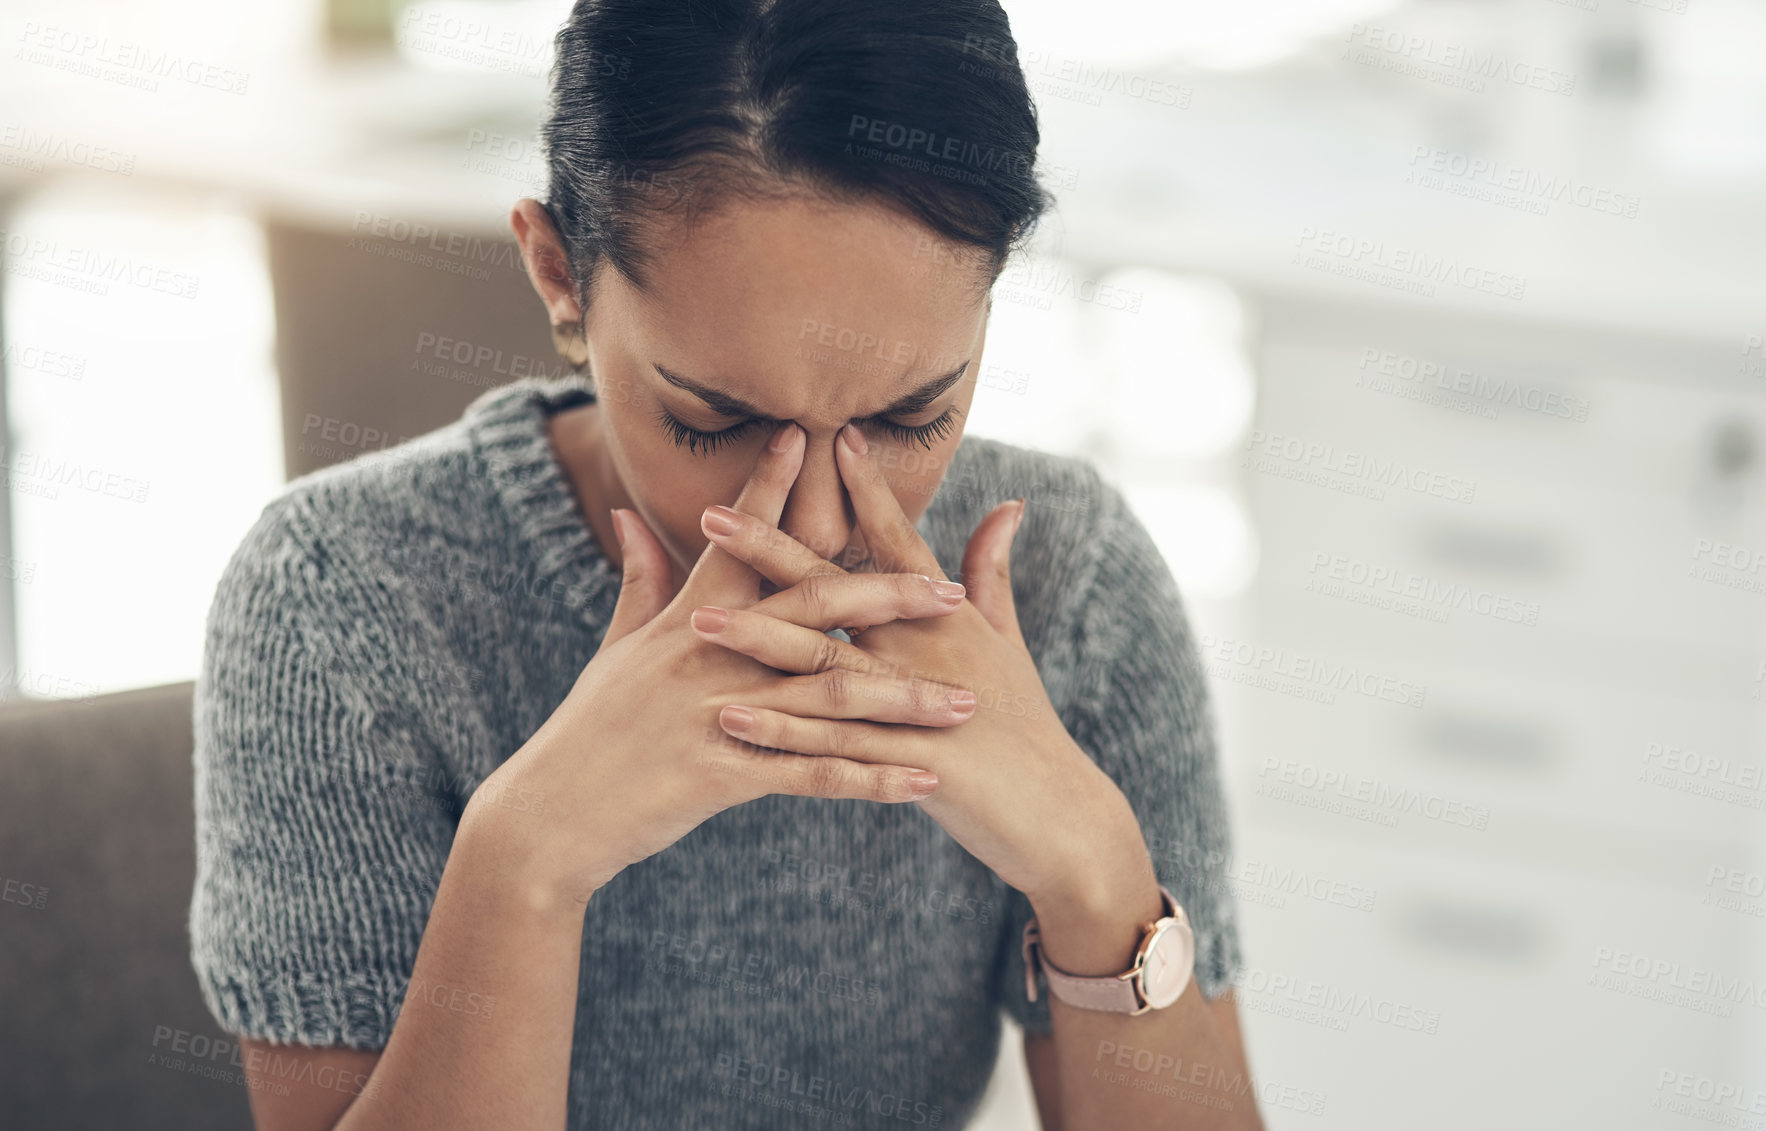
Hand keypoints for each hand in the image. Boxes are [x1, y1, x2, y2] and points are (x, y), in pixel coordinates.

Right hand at [473, 423, 979, 904]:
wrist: (549, 815)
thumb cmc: (588, 731)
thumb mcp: (614, 648)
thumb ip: (637, 580)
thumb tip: (626, 511)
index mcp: (684, 622)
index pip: (740, 542)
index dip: (773, 488)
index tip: (812, 438)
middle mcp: (707, 657)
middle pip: (811, 609)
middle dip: (889, 598)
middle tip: (953, 592)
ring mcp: (714, 714)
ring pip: (828, 696)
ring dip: (905, 701)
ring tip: (966, 704)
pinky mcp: (719, 775)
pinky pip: (811, 776)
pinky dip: (871, 779)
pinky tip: (922, 782)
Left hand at [692, 423, 1153, 906]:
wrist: (1060, 814)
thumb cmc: (1025, 725)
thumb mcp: (1008, 641)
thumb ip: (992, 572)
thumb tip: (1008, 503)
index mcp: (948, 618)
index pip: (897, 541)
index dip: (865, 488)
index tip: (825, 436)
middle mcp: (930, 649)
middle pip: (841, 590)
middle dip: (774, 550)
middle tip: (712, 513)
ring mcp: (920, 705)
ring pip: (827, 666)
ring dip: (760, 642)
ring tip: (699, 622)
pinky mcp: (912, 763)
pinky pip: (834, 746)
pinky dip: (783, 732)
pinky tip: (732, 718)